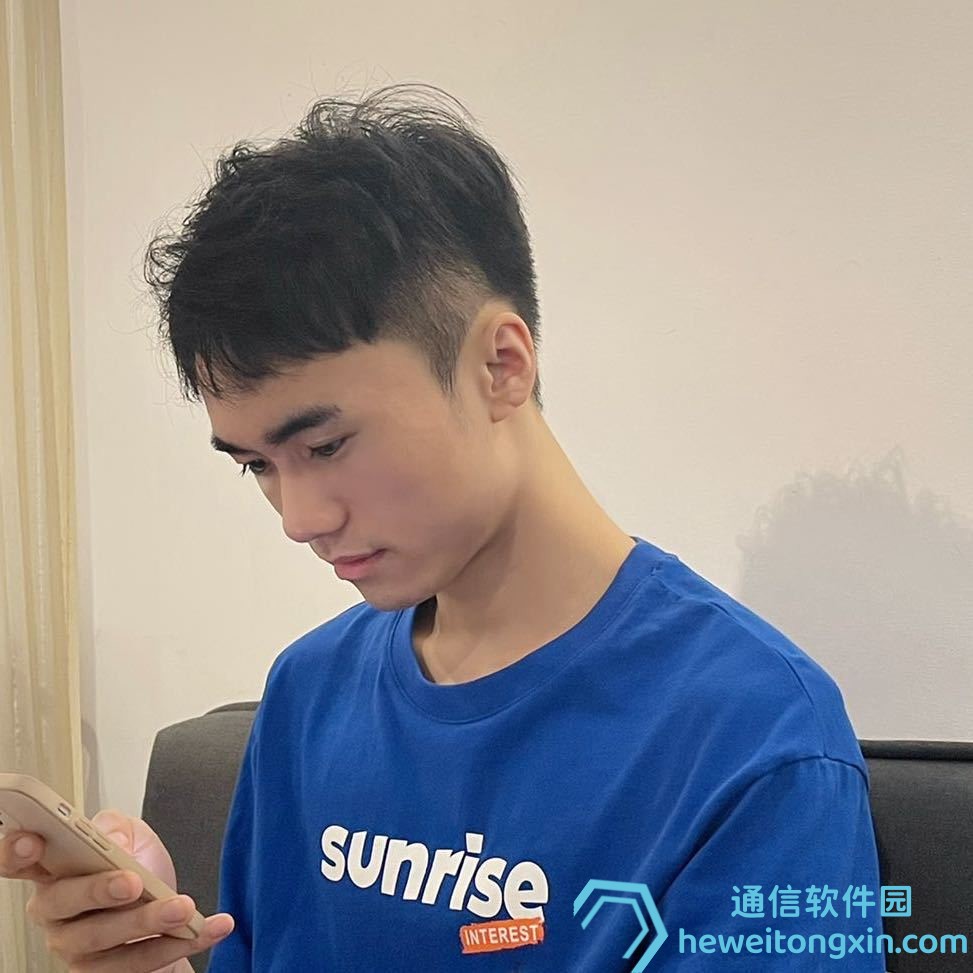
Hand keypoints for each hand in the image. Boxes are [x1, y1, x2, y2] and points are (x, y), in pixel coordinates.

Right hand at [1, 809, 233, 971]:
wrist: (168, 909)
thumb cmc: (138, 866)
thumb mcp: (131, 834)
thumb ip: (116, 827)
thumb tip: (109, 840)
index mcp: (54, 870)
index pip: (18, 861)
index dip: (16, 851)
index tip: (32, 840)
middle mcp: (56, 912)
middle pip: (63, 903)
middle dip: (99, 891)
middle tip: (134, 882)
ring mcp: (76, 949)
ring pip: (104, 941)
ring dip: (148, 924)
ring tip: (183, 908)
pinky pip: (143, 963)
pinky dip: (184, 942)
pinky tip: (213, 926)